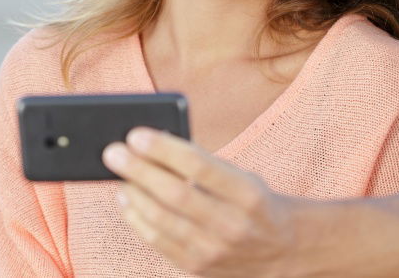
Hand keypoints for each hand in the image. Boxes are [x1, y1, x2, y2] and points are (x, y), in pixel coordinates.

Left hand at [102, 128, 303, 276]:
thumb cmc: (256, 203)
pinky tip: (127, 201)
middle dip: (139, 170)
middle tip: (114, 152)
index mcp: (248, 194)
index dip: (165, 149)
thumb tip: (158, 146)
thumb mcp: (244, 178)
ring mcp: (214, 250)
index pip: (200, 166)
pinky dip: (138, 219)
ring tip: (118, 175)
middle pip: (175, 194)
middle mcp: (232, 225)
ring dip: (134, 194)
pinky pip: (159, 243)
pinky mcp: (198, 267)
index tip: (137, 135)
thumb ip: (207, 165)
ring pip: (162, 220)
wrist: (284, 250)